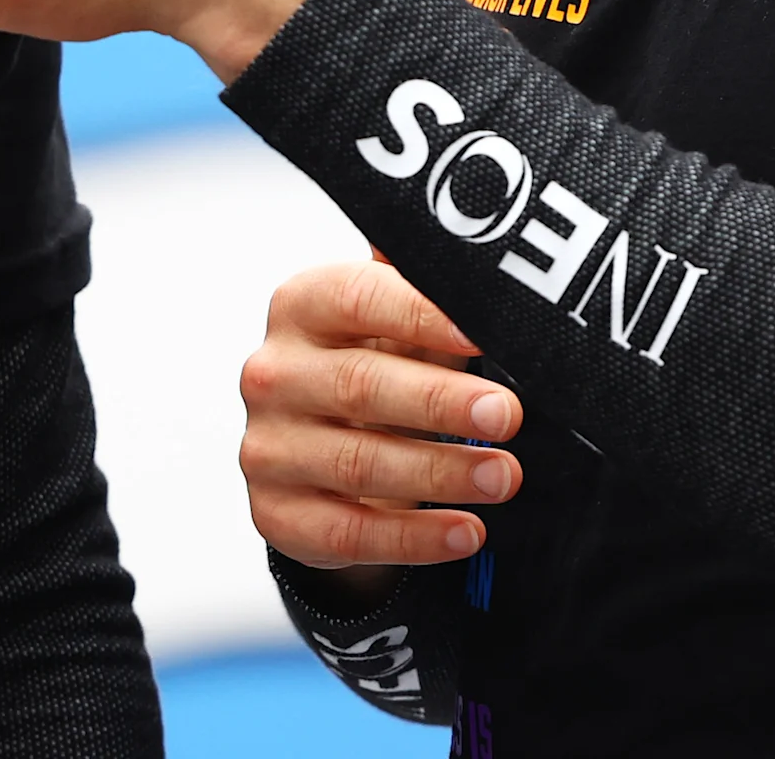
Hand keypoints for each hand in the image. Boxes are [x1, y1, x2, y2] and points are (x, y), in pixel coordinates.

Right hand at [241, 259, 524, 591]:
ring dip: (441, 472)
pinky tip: (468, 532)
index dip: (422, 315)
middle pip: (361, 385)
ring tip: (504, 476)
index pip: (359, 299)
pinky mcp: (275, 514)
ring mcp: (267, 447)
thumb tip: (469, 237)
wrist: (318, 449)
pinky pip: (349, 533)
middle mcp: (273, 373)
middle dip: (442, 402)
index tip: (482, 335)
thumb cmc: (373, 364)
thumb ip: (421, 278)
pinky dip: (415, 538)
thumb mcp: (392, 319)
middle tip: (507, 415)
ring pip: (358, 463)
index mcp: (301, 306)